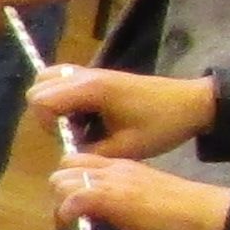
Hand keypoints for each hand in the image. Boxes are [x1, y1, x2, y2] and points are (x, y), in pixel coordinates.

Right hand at [35, 64, 217, 160]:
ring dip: (52, 103)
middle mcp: (86, 75)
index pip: (41, 101)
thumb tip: (68, 157)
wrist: (190, 103)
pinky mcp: (97, 75)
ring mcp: (91, 72)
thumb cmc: (162, 125)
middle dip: (46, 114)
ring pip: (47, 80)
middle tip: (72, 132)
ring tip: (76, 123)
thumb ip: (91, 153)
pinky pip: (63, 79)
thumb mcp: (127, 148)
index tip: (70, 138)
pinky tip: (84, 115)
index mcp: (91, 90)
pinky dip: (62, 96)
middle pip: (38, 88)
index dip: (47, 124)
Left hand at [50, 154, 229, 229]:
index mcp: (122, 170)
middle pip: (64, 168)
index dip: (70, 185)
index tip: (74, 210)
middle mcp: (113, 169)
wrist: (204, 215)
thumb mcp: (143, 223)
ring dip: (61, 202)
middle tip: (71, 218)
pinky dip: (66, 213)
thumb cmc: (181, 221)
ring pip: (62, 179)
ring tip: (72, 224)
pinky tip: (75, 227)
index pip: (79, 162)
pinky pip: (73, 197)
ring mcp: (110, 179)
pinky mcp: (110, 195)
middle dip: (60, 193)